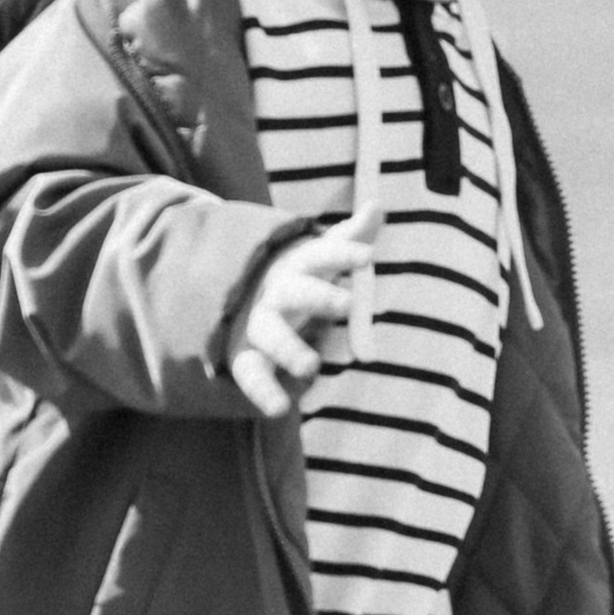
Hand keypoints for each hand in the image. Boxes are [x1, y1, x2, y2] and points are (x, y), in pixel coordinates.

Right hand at [228, 202, 381, 419]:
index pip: (324, 254)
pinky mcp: (246, 355)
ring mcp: (259, 324)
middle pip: (298, 292)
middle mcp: (277, 292)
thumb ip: (349, 236)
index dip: (345, 253)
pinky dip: (262, 392)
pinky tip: (279, 409)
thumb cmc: (296, 275)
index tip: (369, 256)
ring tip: (311, 369)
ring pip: (271, 334)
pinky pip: (251, 373)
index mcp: (298, 265)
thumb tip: (377, 205)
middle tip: (347, 305)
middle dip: (320, 297)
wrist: (235, 294)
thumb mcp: (320, 253)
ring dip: (288, 349)